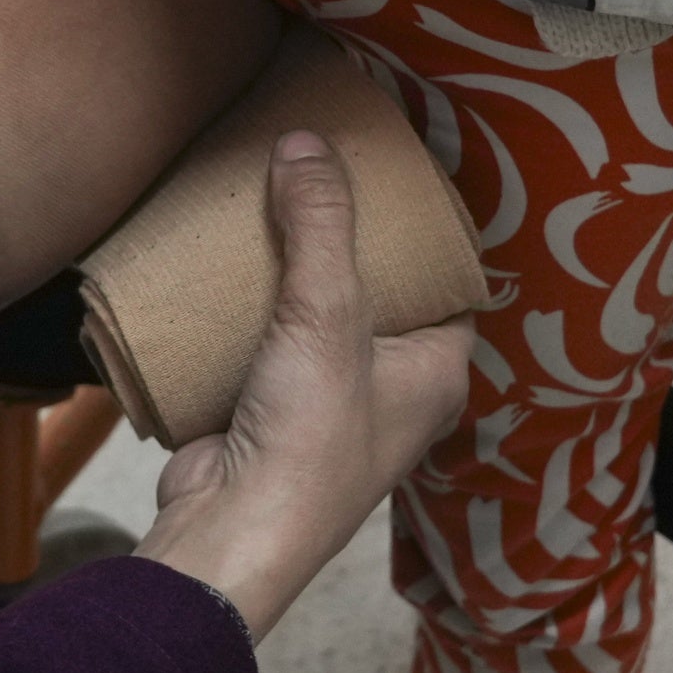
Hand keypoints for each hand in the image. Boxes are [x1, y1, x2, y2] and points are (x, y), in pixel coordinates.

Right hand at [137, 134, 473, 642]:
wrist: (231, 531)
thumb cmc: (309, 439)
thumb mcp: (326, 313)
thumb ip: (320, 224)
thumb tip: (308, 140)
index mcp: (438, 372)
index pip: (449, 282)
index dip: (424, 231)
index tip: (390, 177)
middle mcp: (393, 391)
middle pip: (376, 294)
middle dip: (345, 242)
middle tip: (320, 178)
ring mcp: (329, 405)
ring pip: (315, 319)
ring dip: (290, 273)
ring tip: (268, 205)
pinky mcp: (270, 414)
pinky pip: (264, 345)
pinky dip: (246, 310)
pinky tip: (223, 266)